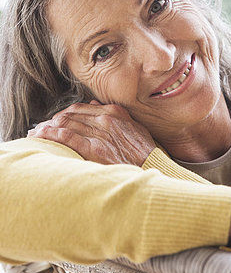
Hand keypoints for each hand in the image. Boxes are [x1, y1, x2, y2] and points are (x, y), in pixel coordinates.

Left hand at [27, 101, 155, 165]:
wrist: (153, 168)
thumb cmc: (144, 152)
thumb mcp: (133, 127)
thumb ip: (114, 116)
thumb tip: (93, 104)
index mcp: (114, 112)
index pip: (80, 108)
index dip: (63, 114)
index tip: (53, 121)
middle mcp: (105, 118)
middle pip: (69, 115)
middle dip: (51, 121)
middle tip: (39, 129)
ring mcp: (100, 133)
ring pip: (65, 124)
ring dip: (46, 128)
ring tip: (35, 134)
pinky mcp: (95, 148)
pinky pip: (67, 137)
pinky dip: (50, 135)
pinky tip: (40, 137)